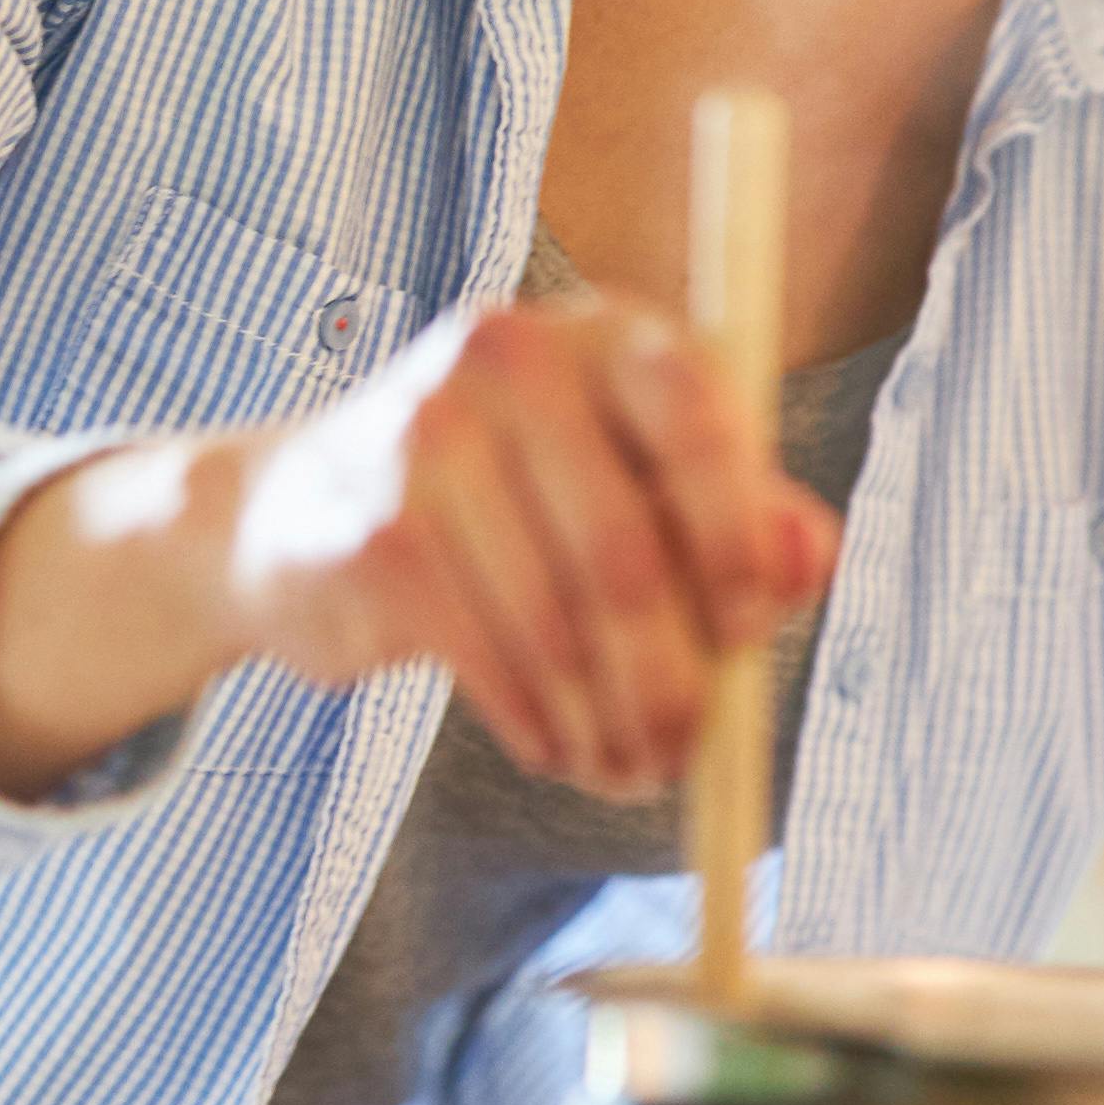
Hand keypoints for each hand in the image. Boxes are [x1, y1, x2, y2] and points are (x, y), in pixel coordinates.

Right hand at [224, 296, 838, 796]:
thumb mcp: (633, 485)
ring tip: (625, 770)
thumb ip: (738, 515)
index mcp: (600, 334)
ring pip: (557, 622)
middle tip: (687, 755)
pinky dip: (535, 723)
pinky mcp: (374, 531)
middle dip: (670, 678)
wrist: (297, 511)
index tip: (753, 633)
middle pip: (625, 549)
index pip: (695, 411)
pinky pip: (488, 658)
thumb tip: (806, 559)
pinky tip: (551, 746)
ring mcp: (426, 437)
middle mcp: (508, 357)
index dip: (736, 534)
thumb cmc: (508, 502)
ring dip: (605, 723)